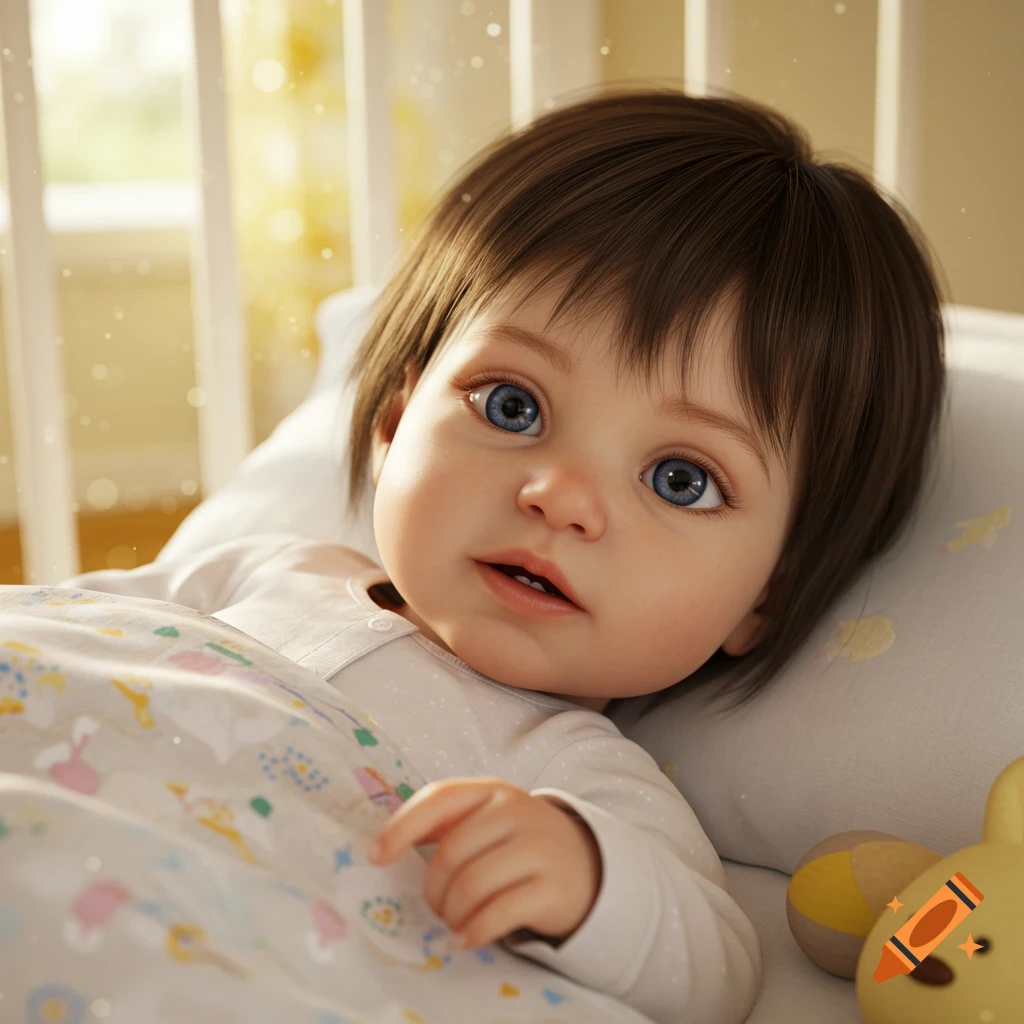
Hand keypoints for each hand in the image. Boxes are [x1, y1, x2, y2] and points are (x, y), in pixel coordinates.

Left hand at [369, 777, 601, 949]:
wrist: (586, 865)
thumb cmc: (520, 844)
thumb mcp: (489, 821)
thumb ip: (447, 826)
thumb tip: (386, 848)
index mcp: (492, 791)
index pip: (439, 798)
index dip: (402, 826)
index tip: (377, 857)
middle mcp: (516, 811)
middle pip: (452, 853)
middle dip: (434, 890)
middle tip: (436, 908)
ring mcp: (538, 847)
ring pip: (472, 885)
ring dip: (452, 914)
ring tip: (454, 923)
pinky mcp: (553, 887)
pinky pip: (499, 913)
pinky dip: (475, 931)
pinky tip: (468, 938)